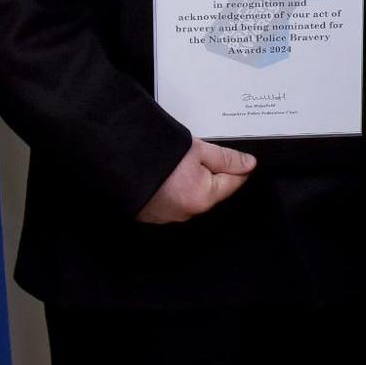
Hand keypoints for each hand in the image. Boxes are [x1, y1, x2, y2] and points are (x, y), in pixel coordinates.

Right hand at [136, 138, 258, 222]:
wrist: (116, 158)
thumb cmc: (156, 153)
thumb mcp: (197, 149)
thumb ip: (226, 159)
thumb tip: (249, 164)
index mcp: (203, 198)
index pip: (233, 183)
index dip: (237, 167)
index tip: (238, 157)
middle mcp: (187, 212)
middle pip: (211, 190)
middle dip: (210, 172)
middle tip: (200, 153)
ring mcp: (167, 215)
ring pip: (191, 195)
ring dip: (190, 180)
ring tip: (179, 161)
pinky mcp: (151, 214)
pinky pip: (172, 200)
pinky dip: (173, 187)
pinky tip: (165, 172)